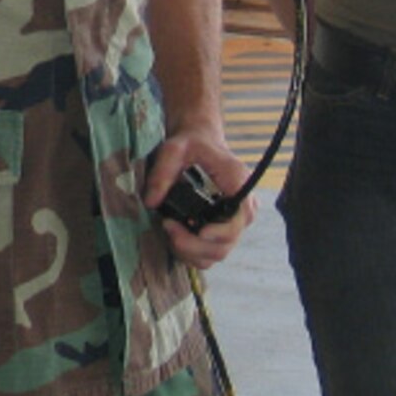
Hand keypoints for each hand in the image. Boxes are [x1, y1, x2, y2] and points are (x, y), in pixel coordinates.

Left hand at [144, 127, 256, 270]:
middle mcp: (243, 208)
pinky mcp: (224, 229)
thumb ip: (162, 173)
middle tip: (167, 225)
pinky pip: (211, 253)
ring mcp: (234, 222)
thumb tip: (151, 202)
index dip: (217, 234)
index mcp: (239, 185)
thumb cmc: (191, 143)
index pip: (236, 222)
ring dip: (190, 251)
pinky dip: (192, 253)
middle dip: (193, 244)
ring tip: (169, 229)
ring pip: (217, 254)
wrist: (201, 142)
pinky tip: (176, 237)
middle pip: (225, 244)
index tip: (196, 231)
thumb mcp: (173, 149)